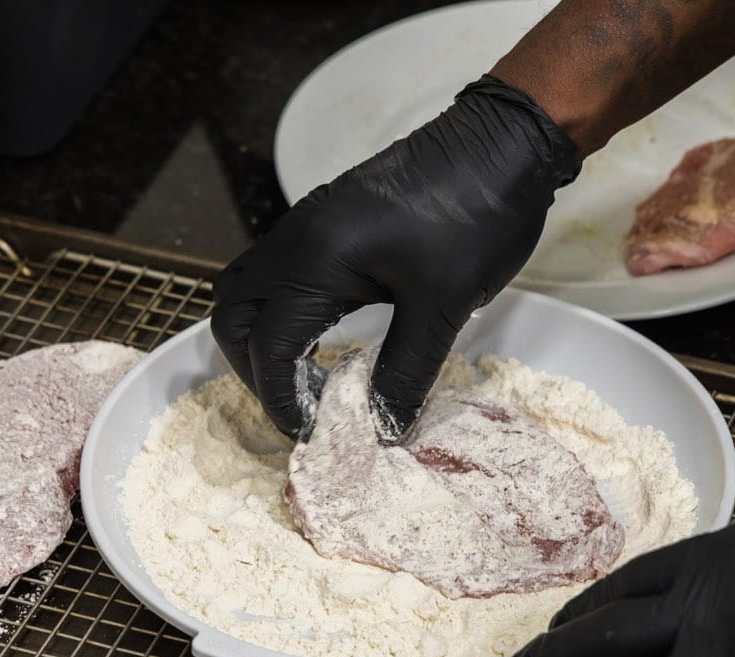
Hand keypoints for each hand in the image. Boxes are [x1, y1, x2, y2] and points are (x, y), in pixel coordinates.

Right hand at [211, 76, 578, 440]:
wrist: (501, 143)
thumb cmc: (475, 217)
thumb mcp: (442, 307)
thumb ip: (404, 372)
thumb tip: (382, 429)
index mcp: (313, 262)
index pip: (268, 349)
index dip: (283, 402)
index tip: (316, 435)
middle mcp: (295, 241)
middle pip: (233, 317)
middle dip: (255, 372)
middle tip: (301, 408)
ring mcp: (307, 227)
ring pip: (247, 291)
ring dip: (262, 341)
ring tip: (308, 380)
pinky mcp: (327, 222)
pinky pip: (277, 274)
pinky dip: (282, 314)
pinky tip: (325, 341)